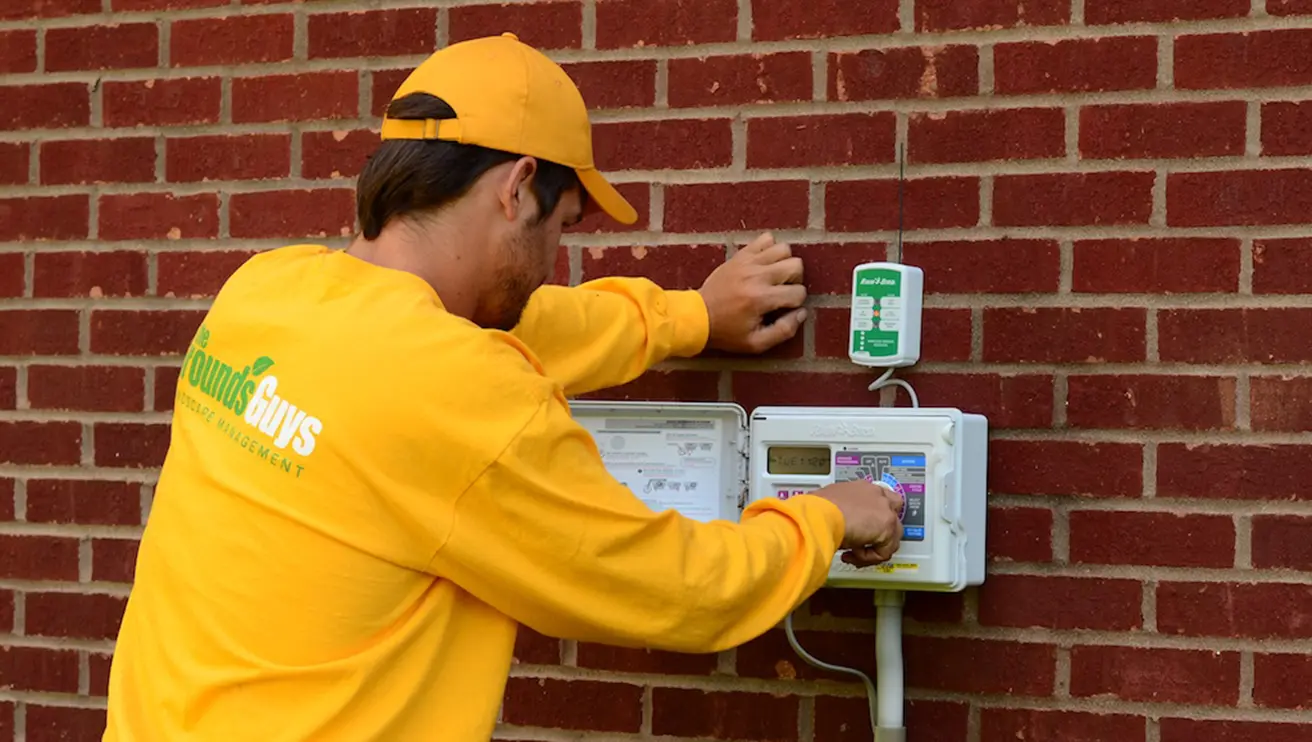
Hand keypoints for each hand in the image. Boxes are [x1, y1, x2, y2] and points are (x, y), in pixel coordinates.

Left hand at [697, 232, 806, 353]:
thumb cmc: (726, 333)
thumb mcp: (756, 343)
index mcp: (761, 299)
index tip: (784, 309)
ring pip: (784, 249)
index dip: (796, 303)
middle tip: (782, 291)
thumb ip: (784, 331)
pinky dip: (770, 248)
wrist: (697, 316)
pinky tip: (765, 264)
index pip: (798, 292)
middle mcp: (756, 276)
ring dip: (785, 263)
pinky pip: (765, 239)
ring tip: (775, 277)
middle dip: (795, 280)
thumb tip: (802, 313)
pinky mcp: (740, 255)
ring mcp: (748, 262)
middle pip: (796, 265)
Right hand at [812, 480, 903, 567]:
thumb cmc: (814, 511)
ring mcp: (884, 509)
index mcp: (861, 488)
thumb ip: (837, 512)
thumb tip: (833, 522)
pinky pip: (884, 551)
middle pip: (893, 515)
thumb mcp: (826, 506)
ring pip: (891, 537)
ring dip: (872, 550)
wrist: (818, 516)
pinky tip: (851, 554)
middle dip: (881, 533)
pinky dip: (867, 558)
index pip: (878, 500)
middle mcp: (876, 495)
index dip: (873, 518)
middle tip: (864, 543)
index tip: (863, 530)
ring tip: (852, 553)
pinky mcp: (887, 526)